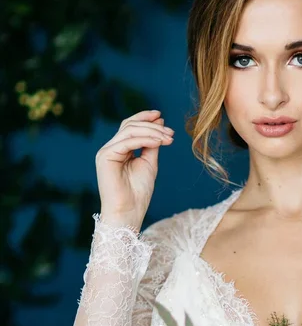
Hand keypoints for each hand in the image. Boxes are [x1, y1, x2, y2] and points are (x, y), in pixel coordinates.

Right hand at [96, 110, 173, 230]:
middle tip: (171, 132)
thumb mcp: (149, 163)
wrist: (129, 211)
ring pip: (129, 131)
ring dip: (152, 131)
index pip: (129, 126)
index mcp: (120, 149)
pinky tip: (159, 142)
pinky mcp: (105, 157)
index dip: (144, 117)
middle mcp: (111, 148)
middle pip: (130, 126)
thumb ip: (152, 145)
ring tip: (169, 138)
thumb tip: (160, 125)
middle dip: (153, 126)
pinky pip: (127, 142)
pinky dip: (145, 139)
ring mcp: (106, 152)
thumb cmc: (138, 192)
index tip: (161, 115)